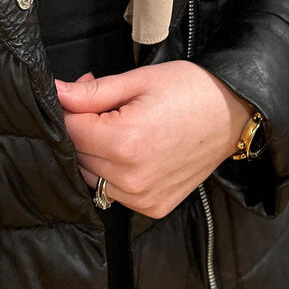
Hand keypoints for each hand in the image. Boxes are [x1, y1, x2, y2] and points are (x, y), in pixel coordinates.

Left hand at [55, 61, 253, 218]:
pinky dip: (114, 172)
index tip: (80, 93)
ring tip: (119, 124)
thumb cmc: (189, 89)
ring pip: (92, 176)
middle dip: (82, 128)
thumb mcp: (139, 81)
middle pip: (78, 154)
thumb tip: (56, 92)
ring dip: (95, 152)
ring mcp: (143, 197)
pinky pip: (115, 192)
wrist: (233, 113)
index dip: (70, 109)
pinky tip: (133, 148)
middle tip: (104, 103)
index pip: (70, 131)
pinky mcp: (153, 207)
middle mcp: (131, 178)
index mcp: (125, 142)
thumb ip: (92, 93)